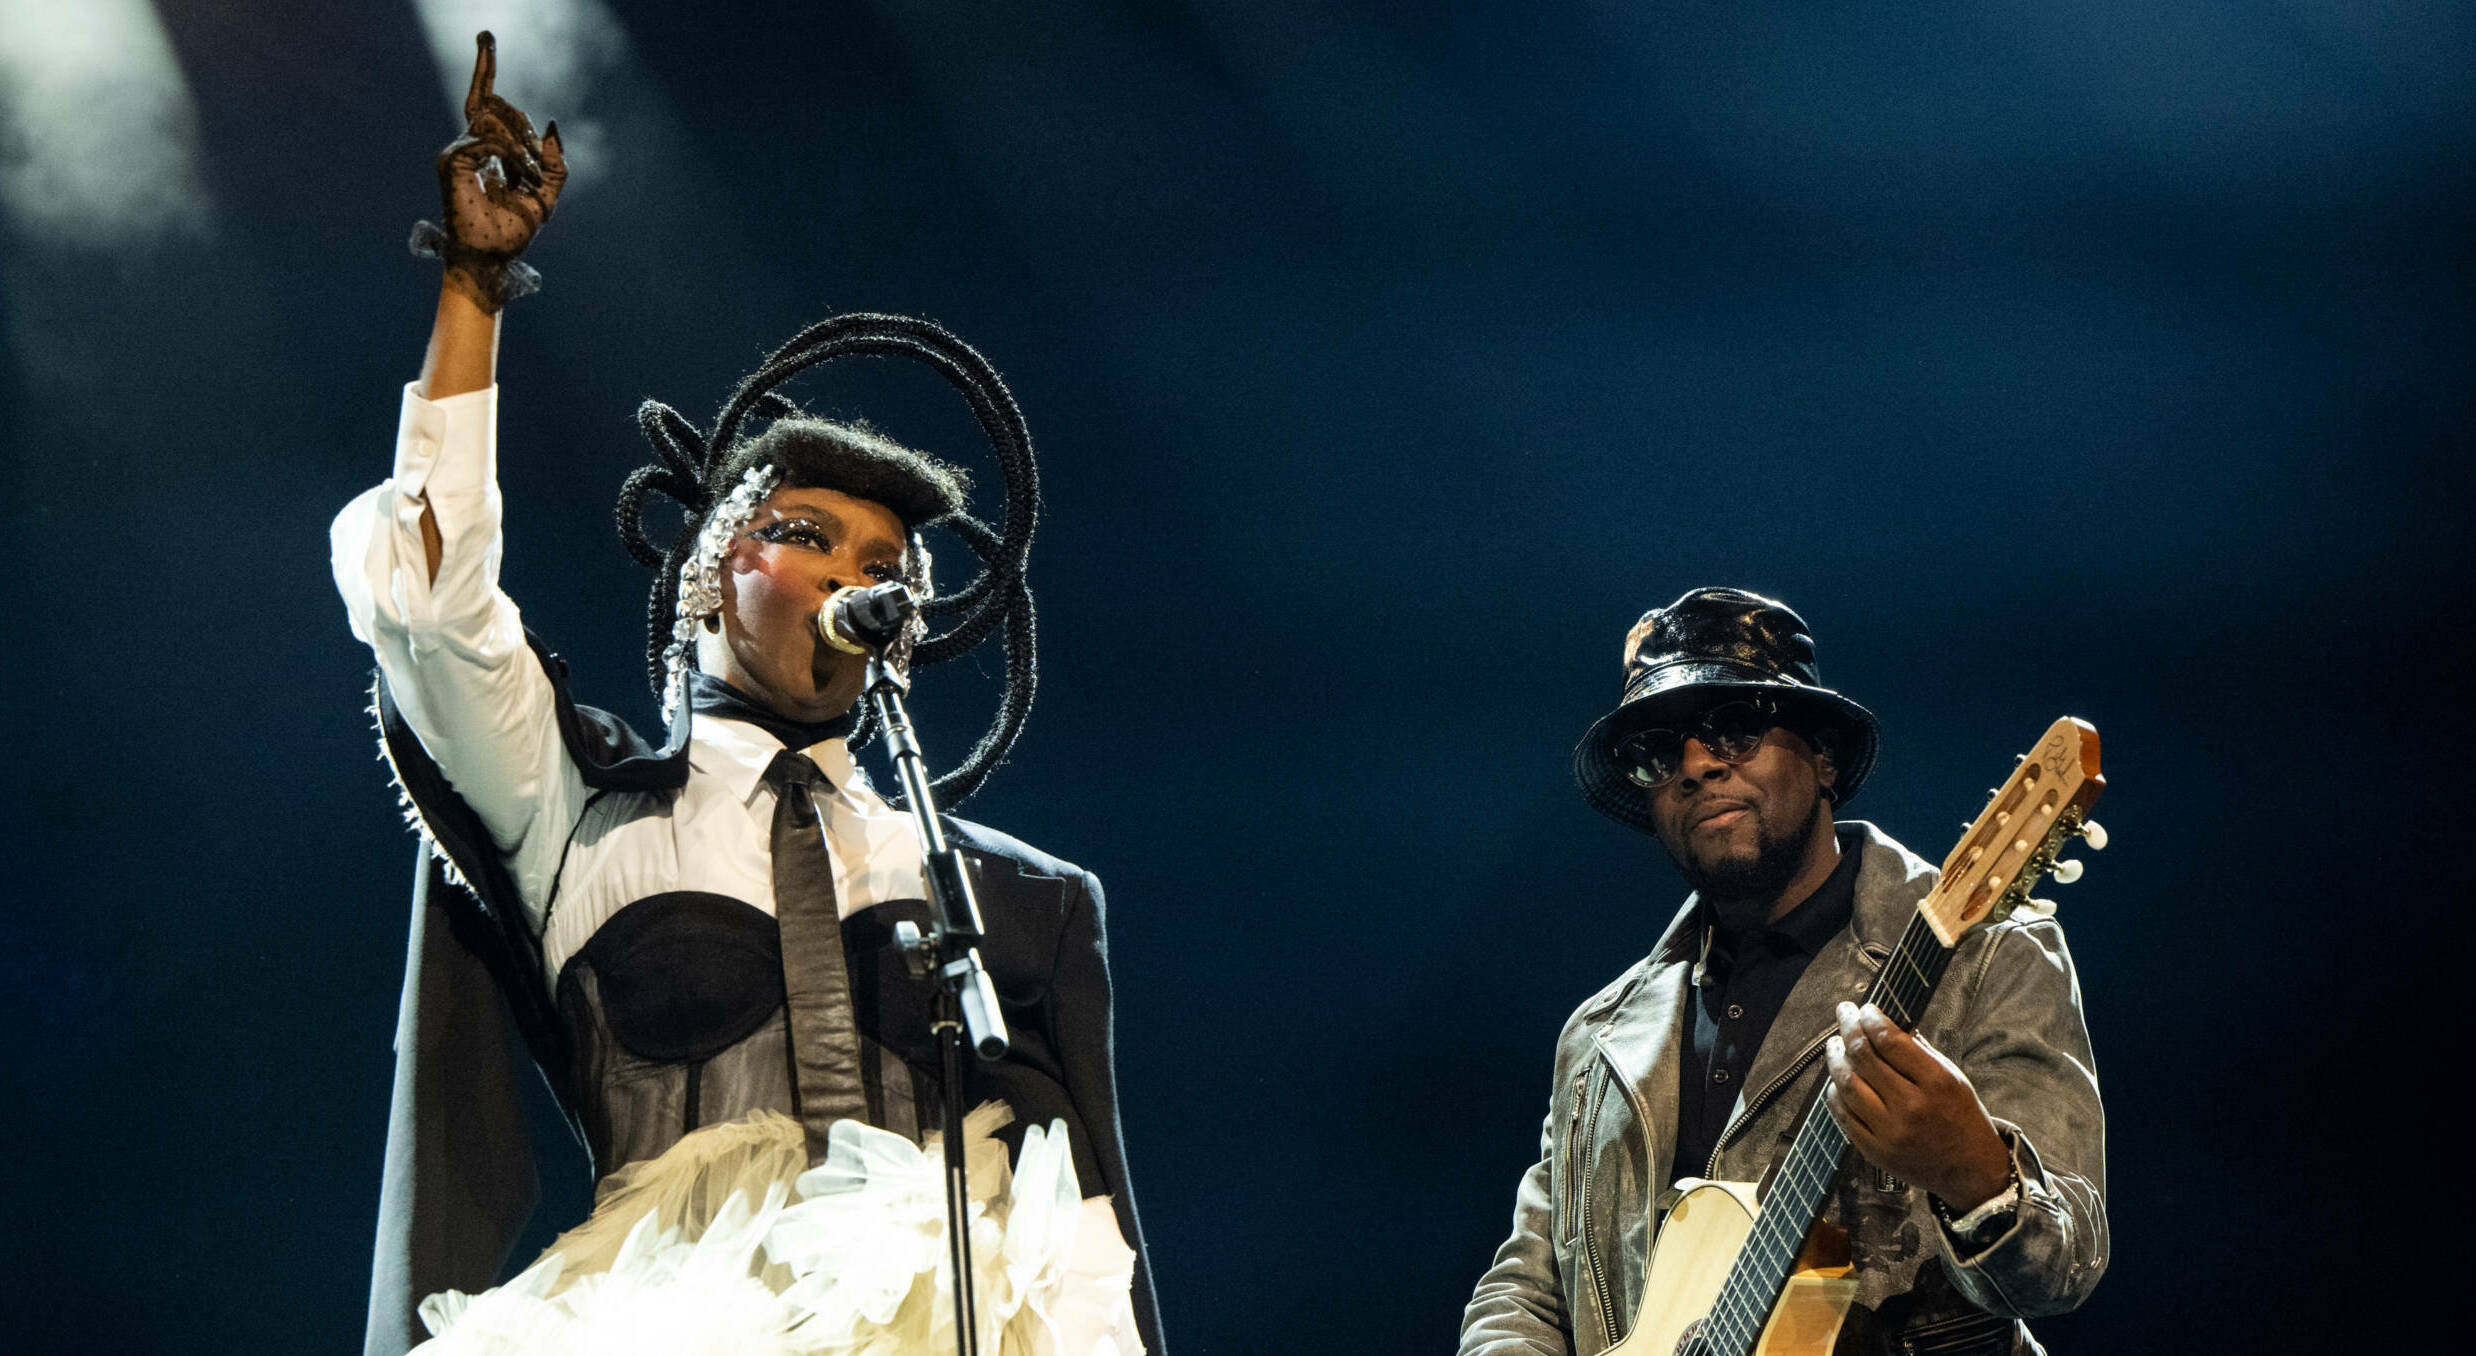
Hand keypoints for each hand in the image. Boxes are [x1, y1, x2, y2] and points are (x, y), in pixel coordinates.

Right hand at [433, 32, 565, 278]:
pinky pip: (490, 140)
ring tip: (530, 180)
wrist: (494, 259)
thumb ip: (555, 163)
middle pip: (496, 105)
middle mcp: (469, 145)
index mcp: (487, 149)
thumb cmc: (514, 231)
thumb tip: (553, 126)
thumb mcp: (547, 194)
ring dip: (524, 149)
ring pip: (495, 120)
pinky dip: (513, 157)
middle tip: (533, 171)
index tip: (485, 36)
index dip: (484, 67)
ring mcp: (457, 151)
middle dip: (524, 129)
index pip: (483, 99)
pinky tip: (521, 178)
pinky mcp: (451, 160)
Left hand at [1823, 1001, 2011, 1210]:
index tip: (1865, 1007)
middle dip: (1848, 1028)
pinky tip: (1836, 1079)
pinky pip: (1843, 1115)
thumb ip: (1920, 1051)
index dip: (1871, 1019)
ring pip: (1847, 1085)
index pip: (1891, 1041)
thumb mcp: (1952, 1078)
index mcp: (1936, 1083)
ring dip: (1835, 1058)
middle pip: (1864, 1058)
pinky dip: (1834, 1093)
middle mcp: (1911, 1106)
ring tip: (1834, 1044)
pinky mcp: (1876, 1152)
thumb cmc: (1962, 1116)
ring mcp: (1891, 1132)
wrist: (1971, 1171)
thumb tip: (1887, 1022)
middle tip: (1843, 1013)